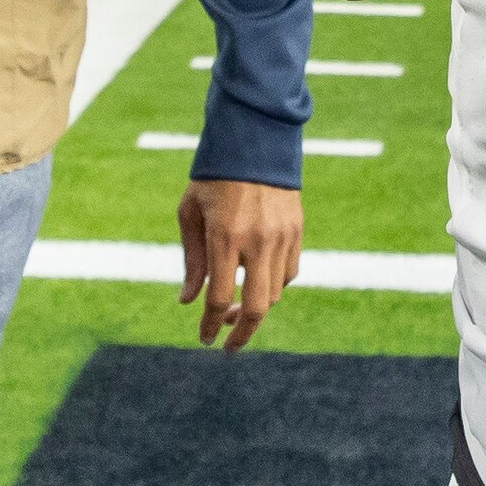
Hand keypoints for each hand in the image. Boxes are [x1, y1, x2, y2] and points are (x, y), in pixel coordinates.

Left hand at [178, 179, 302, 349]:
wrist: (255, 139)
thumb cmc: (213, 176)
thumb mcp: (190, 214)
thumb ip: (191, 261)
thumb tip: (188, 302)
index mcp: (224, 237)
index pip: (218, 298)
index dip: (209, 325)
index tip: (204, 339)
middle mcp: (257, 241)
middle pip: (255, 308)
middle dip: (241, 334)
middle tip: (228, 345)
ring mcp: (281, 237)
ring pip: (274, 294)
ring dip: (255, 310)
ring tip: (235, 311)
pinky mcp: (296, 231)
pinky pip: (289, 273)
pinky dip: (273, 287)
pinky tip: (256, 285)